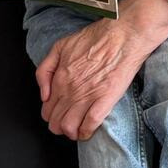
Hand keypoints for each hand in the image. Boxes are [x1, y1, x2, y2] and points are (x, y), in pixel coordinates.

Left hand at [37, 0, 167, 138]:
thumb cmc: (96, 38)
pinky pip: (89, 125)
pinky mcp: (104, 100)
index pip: (47, 111)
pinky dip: (86, 132)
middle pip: (55, 123)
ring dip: (72, 133)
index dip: (52, 116)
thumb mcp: (60, 46)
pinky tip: (88, 130)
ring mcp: (86, 97)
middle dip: (60, 127)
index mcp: (59, 79)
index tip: (60, 114)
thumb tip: (44, 94)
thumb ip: (45, 70)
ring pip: (69, 128)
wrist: (123, 35)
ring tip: (77, 130)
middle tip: (68, 123)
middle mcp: (69, 91)